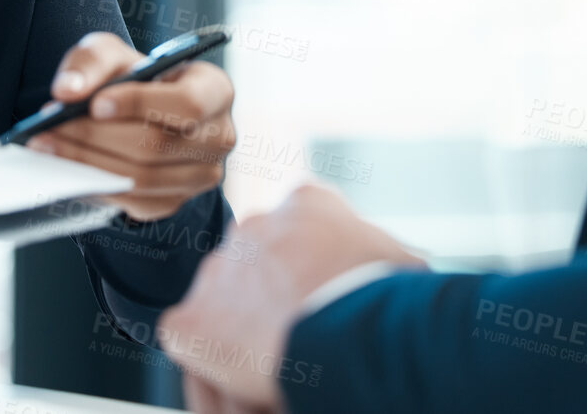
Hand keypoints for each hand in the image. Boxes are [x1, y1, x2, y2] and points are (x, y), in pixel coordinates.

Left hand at [27, 31, 234, 221]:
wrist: (142, 116)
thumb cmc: (134, 79)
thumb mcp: (113, 55)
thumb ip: (89, 61)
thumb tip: (66, 91)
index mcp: (216, 90)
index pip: (187, 103)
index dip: (141, 104)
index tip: (94, 104)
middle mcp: (219, 136)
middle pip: (157, 145)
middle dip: (96, 137)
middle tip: (48, 128)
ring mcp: (201, 176)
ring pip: (141, 178)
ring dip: (87, 164)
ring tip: (47, 146)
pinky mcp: (175, 202)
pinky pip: (132, 202)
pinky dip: (94, 185)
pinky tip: (65, 168)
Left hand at [158, 183, 424, 411]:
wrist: (343, 329)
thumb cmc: (382, 298)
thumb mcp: (399, 261)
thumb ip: (377, 255)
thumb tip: (396, 270)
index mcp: (306, 203)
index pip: (301, 228)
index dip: (314, 266)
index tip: (325, 293)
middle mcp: (252, 226)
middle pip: (258, 264)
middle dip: (274, 296)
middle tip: (299, 332)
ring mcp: (216, 273)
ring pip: (224, 302)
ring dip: (242, 329)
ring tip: (274, 363)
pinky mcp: (188, 322)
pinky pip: (191, 343)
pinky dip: (211, 366)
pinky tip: (242, 382)